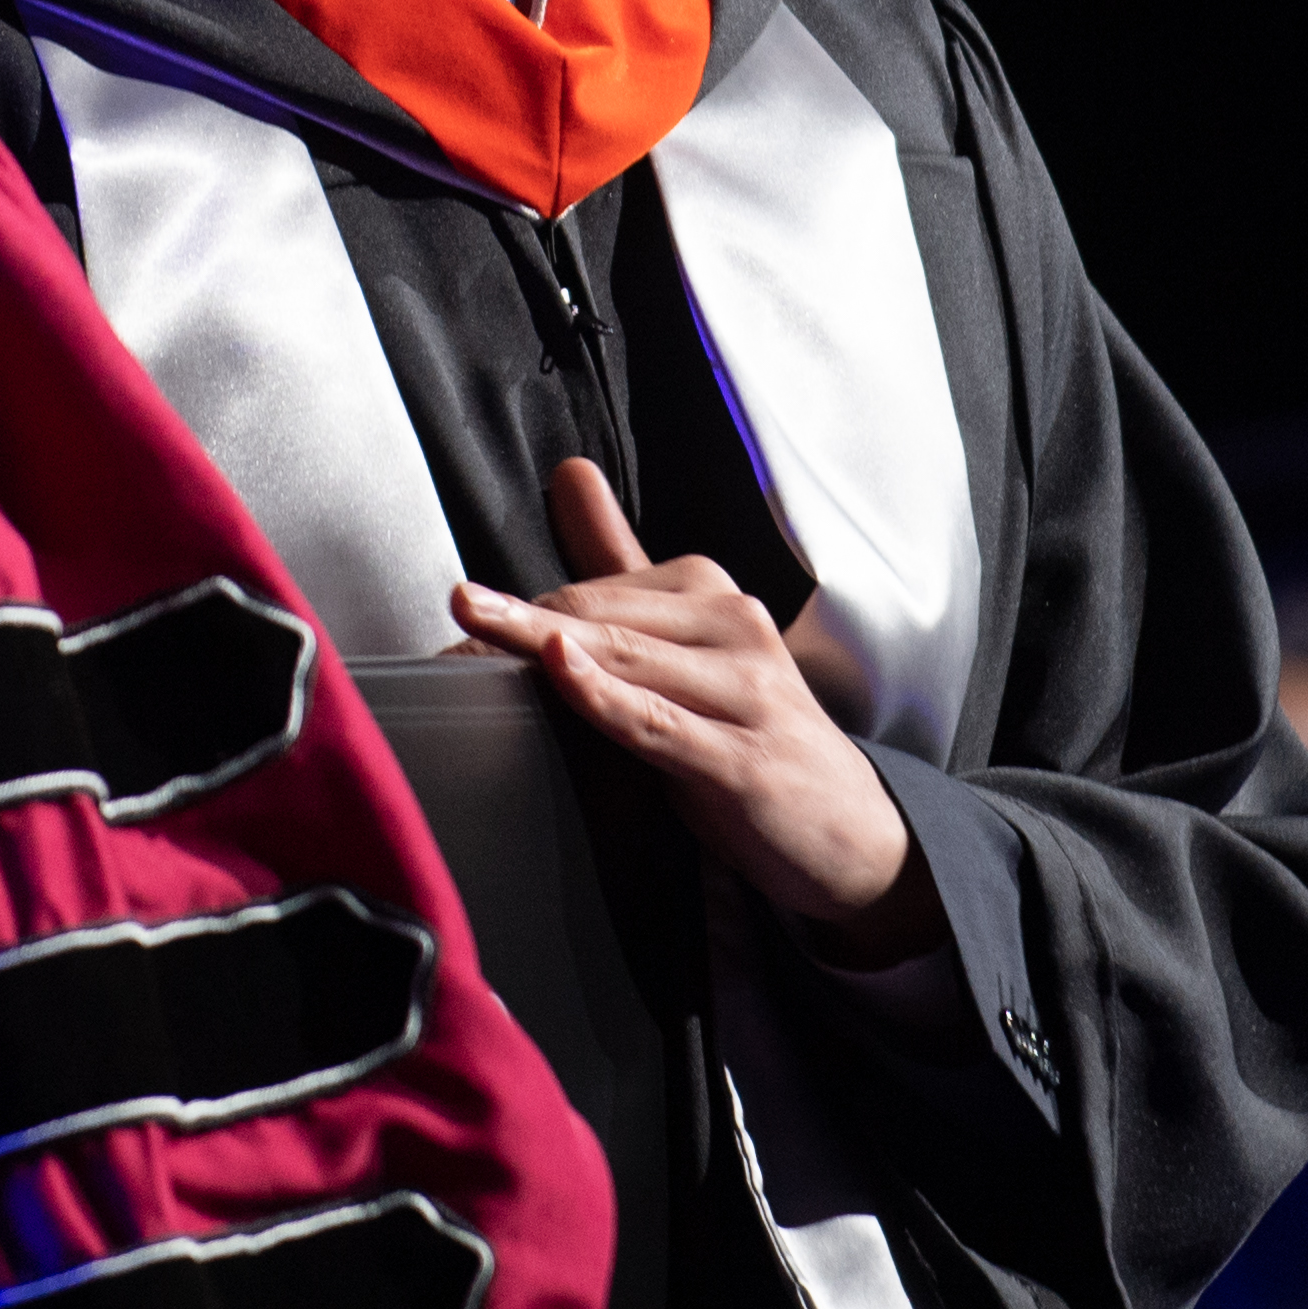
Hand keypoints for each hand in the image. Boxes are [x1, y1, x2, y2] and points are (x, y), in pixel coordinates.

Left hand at [450, 459, 944, 967]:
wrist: (855, 835)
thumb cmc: (752, 736)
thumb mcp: (687, 646)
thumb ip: (620, 565)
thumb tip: (569, 473)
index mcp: (714, 597)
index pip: (595, 588)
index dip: (519, 607)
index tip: (459, 617)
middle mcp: (734, 630)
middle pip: (601, 615)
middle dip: (515, 621)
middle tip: (451, 615)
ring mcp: (745, 694)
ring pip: (624, 659)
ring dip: (539, 646)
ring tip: (471, 631)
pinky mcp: (743, 760)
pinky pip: (659, 722)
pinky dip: (606, 695)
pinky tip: (562, 669)